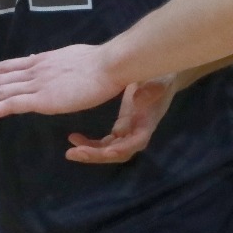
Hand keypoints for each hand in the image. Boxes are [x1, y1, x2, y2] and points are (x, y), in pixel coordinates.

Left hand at [0, 43, 123, 121]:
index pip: (4, 67)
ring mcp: (35, 84)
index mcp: (40, 60)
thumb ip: (53, 62)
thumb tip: (40, 60)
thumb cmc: (98, 63)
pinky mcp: (42, 99)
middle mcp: (32, 70)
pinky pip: (9, 105)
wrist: (110, 65)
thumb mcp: (69, 57)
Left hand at [65, 73, 179, 164]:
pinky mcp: (121, 127)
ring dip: (90, 153)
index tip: (107, 152)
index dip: (123, 148)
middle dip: (98, 156)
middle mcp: (138, 132)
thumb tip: (138, 100)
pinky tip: (73, 138)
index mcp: (148, 122)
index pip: (137, 142)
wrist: (161, 77)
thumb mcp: (159, 80)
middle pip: (119, 152)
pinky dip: (89, 143)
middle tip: (76, 153)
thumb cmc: (161, 76)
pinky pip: (104, 142)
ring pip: (109, 150)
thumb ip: (152, 89)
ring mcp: (129, 131)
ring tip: (70, 152)